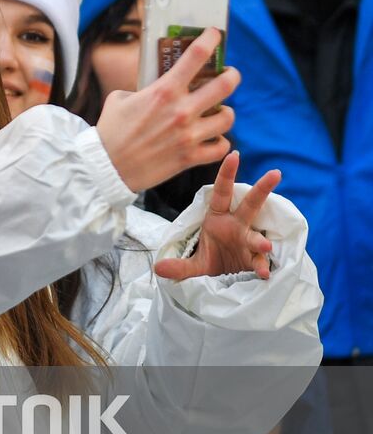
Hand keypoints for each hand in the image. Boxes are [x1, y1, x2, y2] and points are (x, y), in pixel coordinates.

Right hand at [96, 28, 239, 192]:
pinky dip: (219, 142)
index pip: (196, 56)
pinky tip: (212, 139)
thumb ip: (143, 91)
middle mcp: (181, 111)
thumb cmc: (110, 131)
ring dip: (225, 112)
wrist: (106, 167)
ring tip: (218, 112)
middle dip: (231, 76)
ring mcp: (189, 135)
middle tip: (228, 76)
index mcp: (164, 91)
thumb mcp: (119, 99)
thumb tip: (155, 88)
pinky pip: (221, 147)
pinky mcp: (190, 157)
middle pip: (225, 85)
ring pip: (227, 117)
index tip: (214, 34)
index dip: (210, 39)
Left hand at [155, 151, 279, 279]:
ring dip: (260, 241)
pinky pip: (258, 261)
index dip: (227, 174)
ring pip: (257, 236)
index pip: (222, 193)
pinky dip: (260, 267)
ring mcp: (247, 241)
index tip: (234, 154)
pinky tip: (263, 273)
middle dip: (262, 189)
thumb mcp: (192, 262)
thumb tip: (158, 268)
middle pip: (250, 204)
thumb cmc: (211, 258)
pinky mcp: (254, 259)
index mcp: (218, 217)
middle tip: (275, 173)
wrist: (224, 279)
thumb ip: (178, 265)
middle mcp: (236, 225)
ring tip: (265, 246)